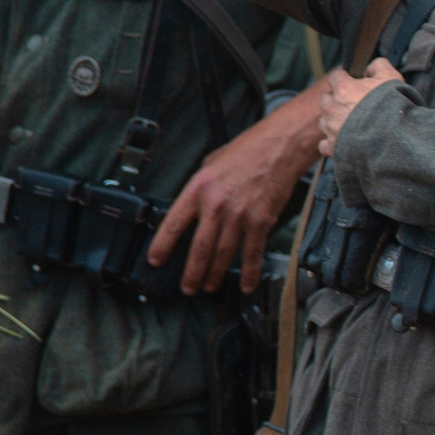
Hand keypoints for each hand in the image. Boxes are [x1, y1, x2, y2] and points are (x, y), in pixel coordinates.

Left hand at [149, 83, 324, 292]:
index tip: (156, 260)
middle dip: (191, 272)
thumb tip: (193, 207)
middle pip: (199, 248)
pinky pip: (253, 253)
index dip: (162, 246)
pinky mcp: (261, 222)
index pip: (173, 224)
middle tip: (187, 287)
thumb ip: (200, 189)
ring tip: (208, 287)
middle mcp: (216, 205)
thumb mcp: (211, 164)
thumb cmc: (246, 151)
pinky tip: (246, 284)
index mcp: (198, 189)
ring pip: (223, 255)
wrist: (278, 147)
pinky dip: (250, 272)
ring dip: (214, 275)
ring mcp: (240, 216)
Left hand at [316, 59, 401, 157]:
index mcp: (344, 88)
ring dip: (333, 121)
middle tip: (353, 106)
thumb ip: (379, 66)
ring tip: (350, 126)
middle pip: (326, 99)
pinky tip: (343, 143)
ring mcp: (331, 128)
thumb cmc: (391, 106)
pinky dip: (331, 144)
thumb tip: (371, 67)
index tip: (354, 84)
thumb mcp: (391, 78)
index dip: (345, 79)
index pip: (336, 77)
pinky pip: (324, 145)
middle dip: (336, 101)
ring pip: (324, 121)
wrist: (392, 137)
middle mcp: (332, 107)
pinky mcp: (333, 147)